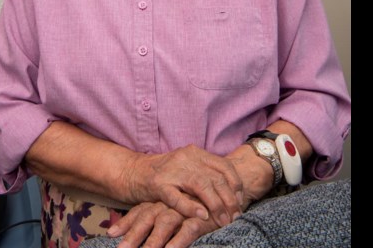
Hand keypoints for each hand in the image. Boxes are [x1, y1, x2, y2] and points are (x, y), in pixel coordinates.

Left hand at [107, 201, 218, 247]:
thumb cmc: (200, 200)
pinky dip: (179, 241)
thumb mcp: (176, 205)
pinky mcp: (202, 216)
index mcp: (163, 199)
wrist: (228, 184)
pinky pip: (188, 229)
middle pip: (147, 218)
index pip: (141, 211)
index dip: (126, 223)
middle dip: (134, 236)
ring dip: (153, 241)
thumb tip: (131, 229)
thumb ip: (158, 214)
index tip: (111, 236)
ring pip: (165, 224)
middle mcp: (171, 202)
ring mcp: (186, 207)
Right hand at [123, 145, 242, 228]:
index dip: (235, 184)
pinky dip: (191, 208)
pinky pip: (177, 197)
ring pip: (201, 186)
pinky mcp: (158, 184)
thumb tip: (233, 193)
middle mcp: (185, 158)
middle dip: (228, 200)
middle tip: (234, 216)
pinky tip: (201, 216)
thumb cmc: (165, 174)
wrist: (133, 172)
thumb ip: (206, 174)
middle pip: (215, 178)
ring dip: (215, 205)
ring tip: (222, 221)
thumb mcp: (188, 168)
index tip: (240, 200)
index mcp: (195, 153)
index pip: (224, 166)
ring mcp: (171, 170)